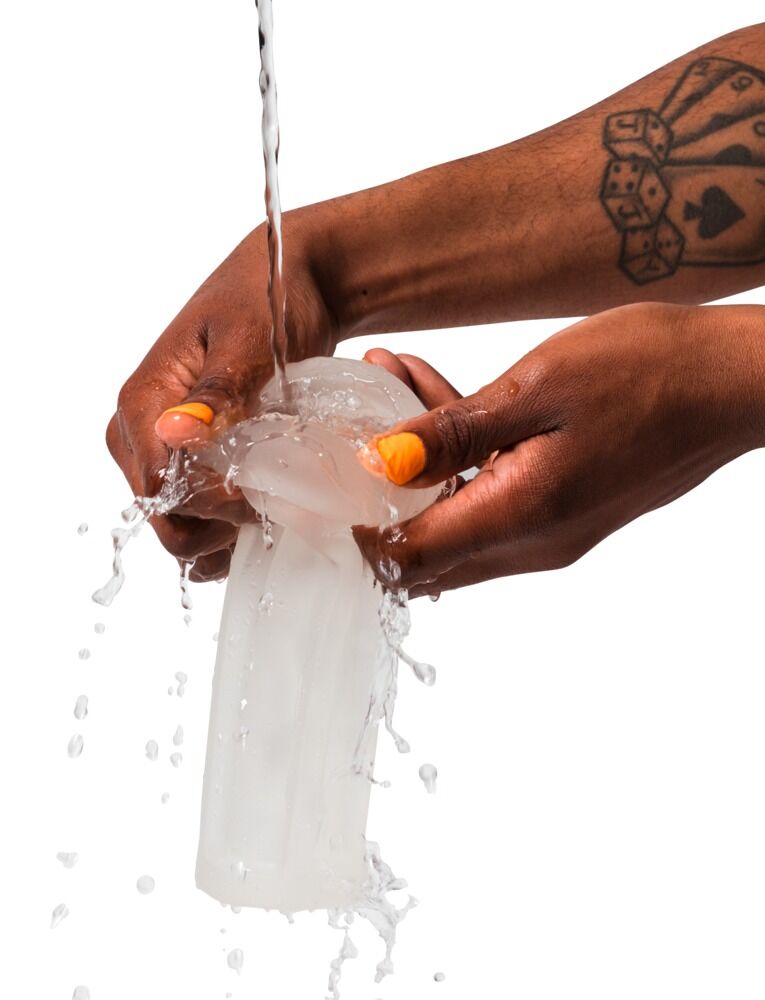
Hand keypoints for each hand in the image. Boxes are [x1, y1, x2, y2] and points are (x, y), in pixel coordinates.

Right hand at [106, 216, 337, 581]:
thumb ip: (216, 392)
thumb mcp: (248, 341)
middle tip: (270, 503)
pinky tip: (262, 520)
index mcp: (143, 401)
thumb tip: (174, 432)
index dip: (206, 505)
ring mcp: (167, 452)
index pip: (157, 487)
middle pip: (164, 516)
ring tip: (273, 506)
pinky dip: (227, 532)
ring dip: (225, 533)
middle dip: (216, 525)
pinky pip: (197, 518)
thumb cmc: (268, 301)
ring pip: (180, 525)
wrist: (291, 284)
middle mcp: (143, 433)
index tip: (257, 494)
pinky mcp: (193, 463)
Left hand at [356, 303, 764, 594]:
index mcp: (518, 517)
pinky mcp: (560, 508)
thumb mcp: (535, 388)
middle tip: (344, 421)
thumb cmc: (647, 371)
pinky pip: (486, 498)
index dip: (351, 532)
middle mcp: (529, 543)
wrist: (730, 382)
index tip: (314, 486)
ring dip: (412, 465)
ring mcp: (548, 531)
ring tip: (386, 380)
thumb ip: (452, 433)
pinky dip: (454, 459)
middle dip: (372, 491)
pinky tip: (435, 394)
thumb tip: (376, 464)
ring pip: (450, 517)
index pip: (404, 557)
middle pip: (420, 547)